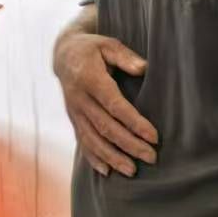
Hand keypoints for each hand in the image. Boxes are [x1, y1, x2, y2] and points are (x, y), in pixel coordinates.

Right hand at [53, 32, 157, 176]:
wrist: (63, 55)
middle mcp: (79, 98)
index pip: (114, 105)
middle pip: (105, 126)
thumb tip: (143, 68)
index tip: (154, 137)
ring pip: (92, 139)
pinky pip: (82, 141)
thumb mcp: (108, 44)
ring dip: (112, 157)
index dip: (134, 122)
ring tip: (132, 171)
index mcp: (90, 79)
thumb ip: (125, 57)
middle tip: (151, 157)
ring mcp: (74, 111)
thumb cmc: (92, 49)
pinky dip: (93, 158)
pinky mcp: (73, 119)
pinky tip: (106, 172)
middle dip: (129, 144)